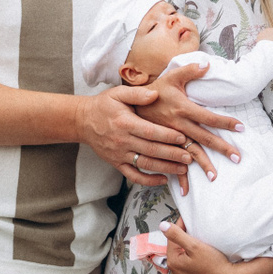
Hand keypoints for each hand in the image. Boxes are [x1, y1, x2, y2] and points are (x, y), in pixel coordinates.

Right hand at [82, 70, 239, 188]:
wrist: (83, 121)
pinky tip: (164, 179)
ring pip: (146, 164)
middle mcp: (122, 140)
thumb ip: (138, 94)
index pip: (150, 131)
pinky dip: (149, 180)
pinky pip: (134, 176)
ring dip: (166, 168)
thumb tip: (155, 94)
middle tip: (190, 157)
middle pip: (151, 150)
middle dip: (172, 155)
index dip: (167, 136)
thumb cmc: (104, 105)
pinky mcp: (116, 164)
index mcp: (125, 122)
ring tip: (183, 169)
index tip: (183, 138)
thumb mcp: (118, 93)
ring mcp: (119, 154)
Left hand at [159, 221, 248, 273]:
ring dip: (188, 256)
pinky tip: (202, 264)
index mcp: (174, 264)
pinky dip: (193, 267)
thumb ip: (177, 235)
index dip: (180, 228)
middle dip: (183, 244)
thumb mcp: (195, 246)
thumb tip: (163, 226)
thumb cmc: (215, 266)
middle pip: (177, 253)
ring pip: (183, 264)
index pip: (172, 240)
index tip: (186, 221)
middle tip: (194, 236)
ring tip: (199, 251)